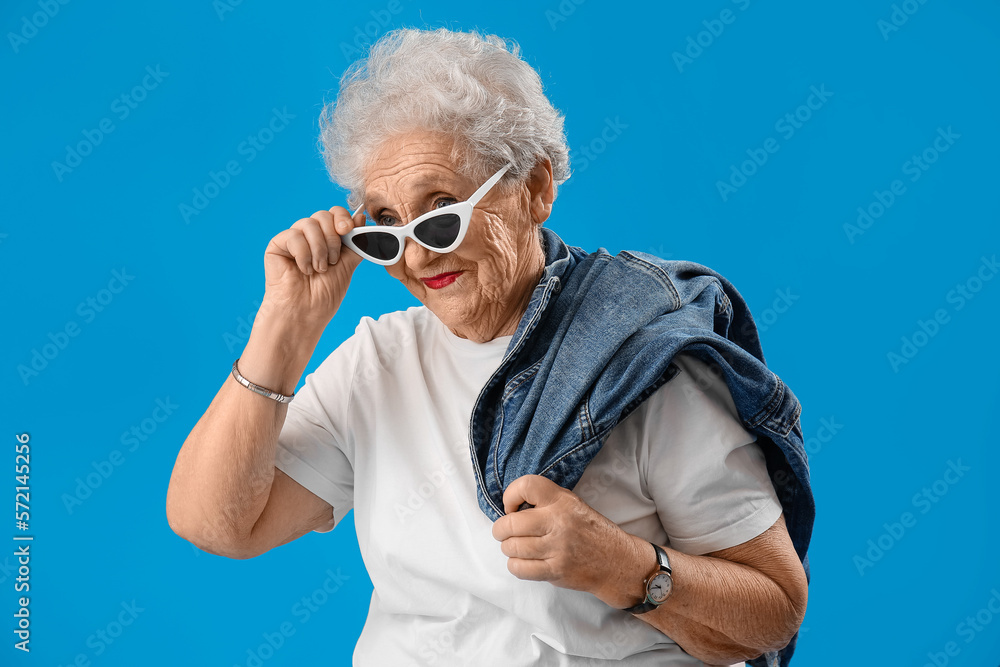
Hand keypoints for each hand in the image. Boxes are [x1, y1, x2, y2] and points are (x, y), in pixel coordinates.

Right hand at [261, 206, 364, 329]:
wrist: (305, 313)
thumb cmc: (324, 295)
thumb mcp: (348, 265)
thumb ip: (356, 242)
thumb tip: (361, 218)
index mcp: (328, 239)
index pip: (335, 214)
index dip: (343, 218)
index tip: (348, 230)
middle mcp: (310, 236)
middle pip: (323, 215)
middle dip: (333, 238)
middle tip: (333, 260)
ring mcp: (294, 239)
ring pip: (308, 224)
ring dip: (319, 249)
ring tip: (319, 269)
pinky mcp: (277, 245)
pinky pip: (293, 236)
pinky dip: (303, 255)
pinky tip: (304, 270)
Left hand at [490, 474, 652, 608]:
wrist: (616, 561)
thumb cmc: (589, 530)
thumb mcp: (572, 504)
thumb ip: (544, 501)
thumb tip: (509, 508)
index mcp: (561, 500)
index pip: (526, 486)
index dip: (510, 495)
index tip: (512, 507)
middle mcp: (558, 521)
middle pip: (510, 523)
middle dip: (501, 529)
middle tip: (505, 532)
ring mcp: (557, 548)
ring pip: (511, 548)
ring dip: (509, 549)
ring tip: (517, 547)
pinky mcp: (556, 570)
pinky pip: (519, 569)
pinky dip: (516, 565)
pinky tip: (524, 562)